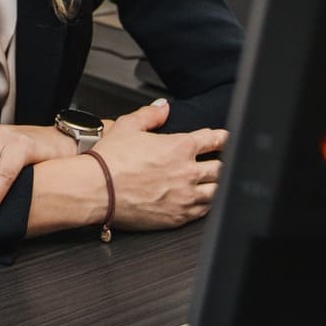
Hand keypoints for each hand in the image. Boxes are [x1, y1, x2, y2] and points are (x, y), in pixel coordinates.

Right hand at [93, 100, 227, 229]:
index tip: (225, 138)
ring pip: (216, 191)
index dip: (221, 137)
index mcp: (179, 147)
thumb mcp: (128, 125)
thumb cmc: (110, 159)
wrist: (98, 189)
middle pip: (220, 167)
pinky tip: (205, 201)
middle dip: (225, 161)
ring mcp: (185, 196)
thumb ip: (150, 114)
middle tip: (227, 160)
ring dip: (219, 184)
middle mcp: (187, 172)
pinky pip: (204, 211)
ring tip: (220, 182)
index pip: (211, 139)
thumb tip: (163, 108)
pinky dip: (208, 204)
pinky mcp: (179, 217)